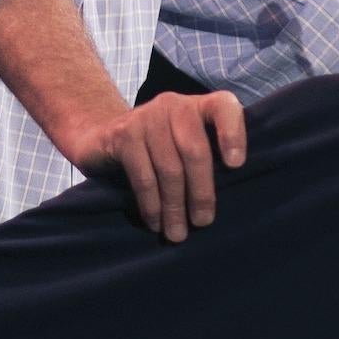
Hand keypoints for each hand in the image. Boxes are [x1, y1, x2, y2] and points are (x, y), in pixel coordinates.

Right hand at [64, 91, 246, 241]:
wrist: (102, 137)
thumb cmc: (156, 149)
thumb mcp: (184, 146)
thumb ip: (206, 159)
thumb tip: (227, 200)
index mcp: (198, 107)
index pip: (224, 107)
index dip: (233, 134)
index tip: (236, 166)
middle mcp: (174, 105)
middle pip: (195, 150)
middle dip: (201, 192)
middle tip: (202, 223)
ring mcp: (147, 117)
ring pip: (169, 168)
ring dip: (174, 207)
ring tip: (177, 233)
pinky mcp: (123, 134)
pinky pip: (144, 176)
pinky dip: (151, 205)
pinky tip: (155, 222)